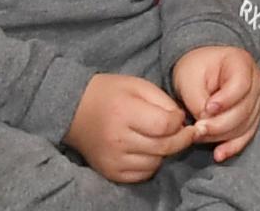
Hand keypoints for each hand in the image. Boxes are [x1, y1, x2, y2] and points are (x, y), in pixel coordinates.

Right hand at [67, 71, 198, 184]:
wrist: (75, 111)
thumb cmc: (110, 93)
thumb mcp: (137, 85)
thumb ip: (163, 101)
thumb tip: (181, 121)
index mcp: (125, 112)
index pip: (164, 126)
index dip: (179, 122)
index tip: (179, 117)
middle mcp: (118, 139)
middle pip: (164, 147)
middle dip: (180, 139)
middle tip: (184, 131)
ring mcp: (114, 159)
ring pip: (156, 162)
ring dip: (164, 152)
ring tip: (159, 138)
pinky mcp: (111, 172)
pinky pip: (143, 174)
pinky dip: (151, 163)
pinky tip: (147, 150)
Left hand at [169, 43, 259, 161]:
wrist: (199, 72)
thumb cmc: (194, 70)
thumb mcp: (189, 78)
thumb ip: (198, 100)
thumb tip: (205, 123)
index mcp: (241, 62)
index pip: (241, 85)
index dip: (225, 101)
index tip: (206, 109)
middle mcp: (254, 81)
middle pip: (244, 110)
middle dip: (219, 124)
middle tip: (197, 129)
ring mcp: (256, 100)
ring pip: (245, 125)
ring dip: (221, 136)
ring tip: (199, 136)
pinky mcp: (251, 117)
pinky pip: (246, 135)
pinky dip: (232, 146)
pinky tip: (219, 154)